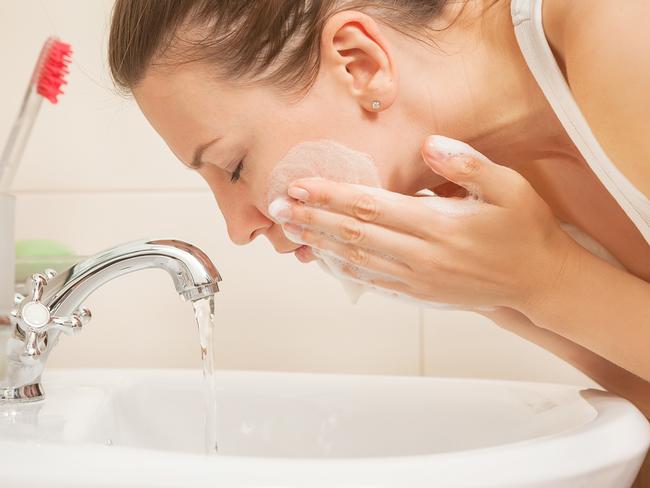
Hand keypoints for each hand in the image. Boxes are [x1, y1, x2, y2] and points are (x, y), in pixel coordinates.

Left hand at [281, 135, 579, 310]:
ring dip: (319, 244)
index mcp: (438, 225)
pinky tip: (323, 258)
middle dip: (311, 219)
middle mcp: (421, 255)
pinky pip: (371, 281)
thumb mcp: (509, 188)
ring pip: (356, 260)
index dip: (330, 195)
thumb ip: (467, 165)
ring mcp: (417, 279)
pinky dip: (342, 269)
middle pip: (353, 234)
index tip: (299, 186)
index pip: (370, 206)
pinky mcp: (419, 294)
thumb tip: (428, 145)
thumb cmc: (524, 230)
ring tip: (289, 230)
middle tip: (277, 208)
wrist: (537, 282)